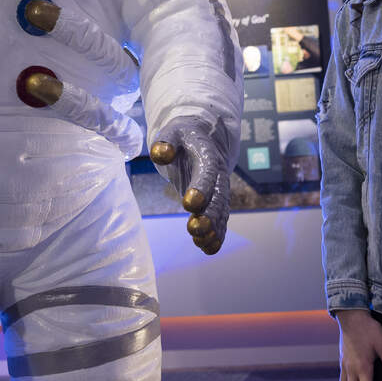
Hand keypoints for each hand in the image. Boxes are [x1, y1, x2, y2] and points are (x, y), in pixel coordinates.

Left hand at [149, 115, 232, 253]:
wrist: (205, 137)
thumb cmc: (184, 136)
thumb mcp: (172, 132)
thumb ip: (165, 142)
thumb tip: (160, 154)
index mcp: (208, 157)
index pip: (207, 173)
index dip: (201, 188)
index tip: (190, 203)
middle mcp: (218, 176)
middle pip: (218, 197)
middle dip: (209, 214)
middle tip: (196, 228)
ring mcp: (219, 190)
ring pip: (221, 211)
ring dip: (213, 228)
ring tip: (201, 243)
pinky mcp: (216, 201)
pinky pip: (220, 219)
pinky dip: (216, 233)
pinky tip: (207, 248)